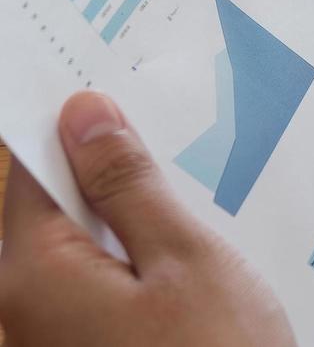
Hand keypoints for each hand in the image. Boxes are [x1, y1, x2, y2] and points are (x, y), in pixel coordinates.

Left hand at [0, 92, 293, 346]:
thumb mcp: (188, 258)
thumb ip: (128, 184)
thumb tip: (84, 115)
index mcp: (30, 274)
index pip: (25, 171)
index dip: (67, 129)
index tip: (103, 100)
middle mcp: (13, 315)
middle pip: (40, 217)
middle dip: (101, 186)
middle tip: (168, 174)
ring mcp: (37, 345)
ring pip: (64, 259)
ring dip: (119, 236)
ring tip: (184, 238)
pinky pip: (78, 300)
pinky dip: (120, 278)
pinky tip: (175, 286)